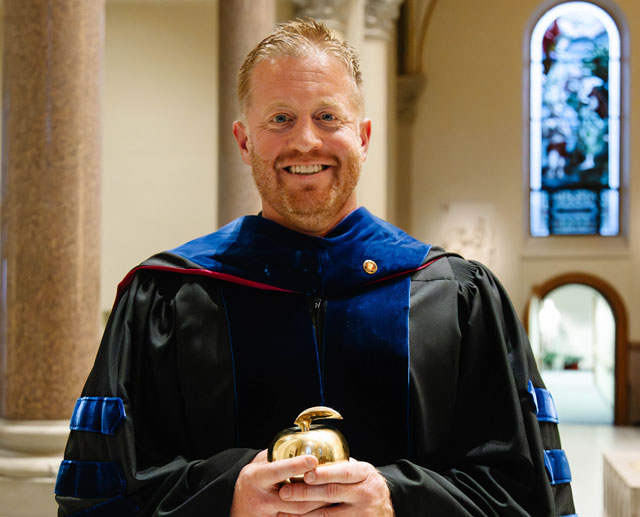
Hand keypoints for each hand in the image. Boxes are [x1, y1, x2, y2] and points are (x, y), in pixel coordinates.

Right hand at [230, 450, 331, 515]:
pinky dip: (310, 516)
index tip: (313, 460)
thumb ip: (278, 455)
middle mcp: (261, 498)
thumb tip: (303, 440)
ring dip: (318, 506)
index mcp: (256, 477)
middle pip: (293, 496)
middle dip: (315, 490)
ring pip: (298, 513)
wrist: (235, 505)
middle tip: (333, 481)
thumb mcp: (259, 464)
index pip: (278, 471)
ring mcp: (266, 516)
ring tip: (333, 496)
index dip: (296, 465)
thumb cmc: (252, 479)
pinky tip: (322, 509)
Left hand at [278, 458, 394, 515]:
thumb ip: (339, 466)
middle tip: (285, 492)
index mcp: (364, 474)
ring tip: (284, 511)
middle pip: (332, 493)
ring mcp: (361, 513)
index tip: (306, 474)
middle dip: (305, 493)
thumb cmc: (366, 484)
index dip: (324, 473)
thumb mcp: (360, 471)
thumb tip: (308, 459)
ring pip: (328, 515)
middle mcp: (364, 493)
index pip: (344, 472)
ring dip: (304, 513)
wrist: (389, 507)